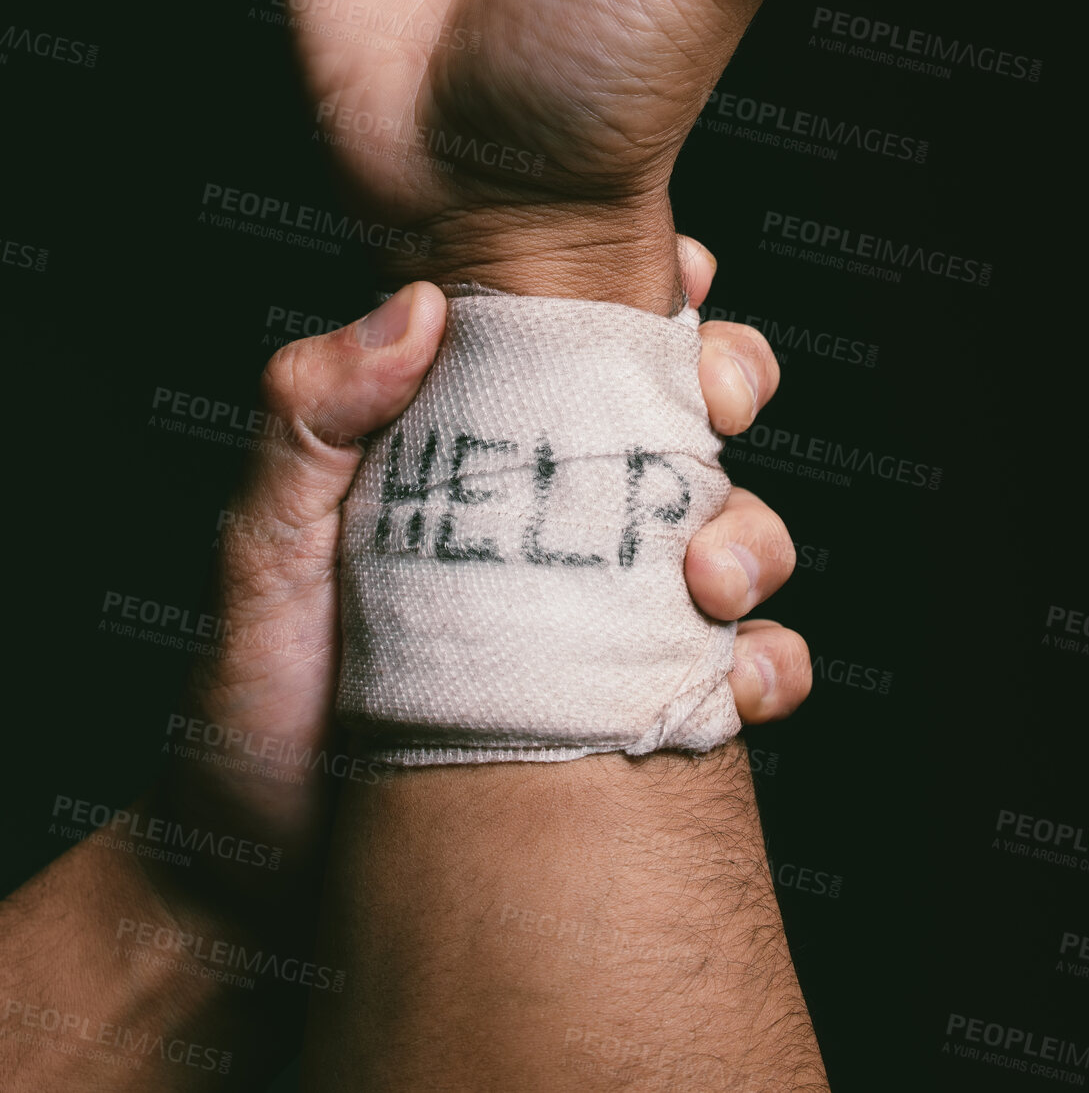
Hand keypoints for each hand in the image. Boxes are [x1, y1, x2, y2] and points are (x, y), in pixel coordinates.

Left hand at [146, 239, 806, 941]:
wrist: (260, 878)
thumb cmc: (254, 696)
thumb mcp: (260, 545)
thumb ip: (309, 421)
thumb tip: (417, 306)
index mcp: (476, 446)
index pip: (577, 339)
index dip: (650, 293)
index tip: (686, 277)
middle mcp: (554, 514)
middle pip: (684, 411)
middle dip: (730, 383)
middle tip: (714, 410)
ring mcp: (604, 609)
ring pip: (737, 529)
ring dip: (755, 536)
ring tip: (708, 581)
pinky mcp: (636, 707)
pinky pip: (744, 670)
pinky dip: (768, 666)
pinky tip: (737, 685)